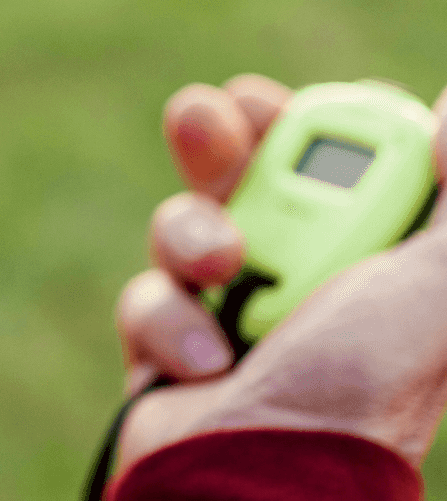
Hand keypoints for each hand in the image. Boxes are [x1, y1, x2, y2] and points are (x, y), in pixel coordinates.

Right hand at [114, 74, 446, 473]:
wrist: (250, 493)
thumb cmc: (354, 396)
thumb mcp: (427, 292)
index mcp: (372, 261)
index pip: (336, 164)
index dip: (306, 126)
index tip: (283, 104)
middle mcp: (301, 281)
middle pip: (244, 173)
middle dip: (217, 140)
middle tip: (208, 120)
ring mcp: (231, 313)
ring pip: (183, 222)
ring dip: (191, 236)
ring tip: (220, 268)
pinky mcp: (171, 347)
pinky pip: (148, 297)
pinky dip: (170, 322)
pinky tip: (206, 362)